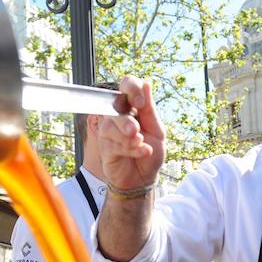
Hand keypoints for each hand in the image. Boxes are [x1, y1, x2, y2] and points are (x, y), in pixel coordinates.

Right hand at [98, 76, 165, 190]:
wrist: (144, 177)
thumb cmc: (150, 151)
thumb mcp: (157, 130)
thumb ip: (149, 109)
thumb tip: (146, 84)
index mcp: (133, 106)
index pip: (126, 85)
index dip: (131, 89)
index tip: (140, 104)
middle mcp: (118, 115)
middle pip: (114, 107)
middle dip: (126, 121)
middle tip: (136, 131)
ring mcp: (108, 130)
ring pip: (110, 126)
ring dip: (129, 138)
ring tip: (141, 144)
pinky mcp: (104, 146)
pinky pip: (113, 144)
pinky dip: (130, 149)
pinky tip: (142, 152)